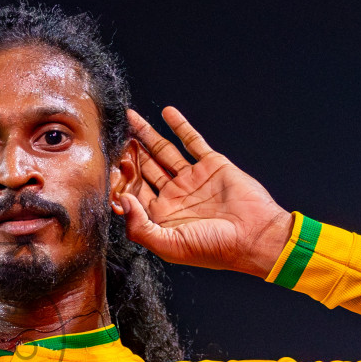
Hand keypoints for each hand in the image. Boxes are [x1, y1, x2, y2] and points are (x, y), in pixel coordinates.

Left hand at [121, 107, 294, 277]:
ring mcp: (193, 178)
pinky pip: (192, 140)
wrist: (255, 236)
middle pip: (145, 169)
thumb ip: (140, 227)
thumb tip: (122, 201)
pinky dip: (179, 126)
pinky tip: (166, 113)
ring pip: (164, 151)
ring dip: (147, 135)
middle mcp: (175, 196)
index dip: (120, 180)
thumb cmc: (214, 248)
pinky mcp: (211, 164)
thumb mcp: (169, 246)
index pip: (133, 193)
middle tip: (113, 136)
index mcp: (162, 217)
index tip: (105, 165)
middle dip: (129, 154)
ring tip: (130, 118)